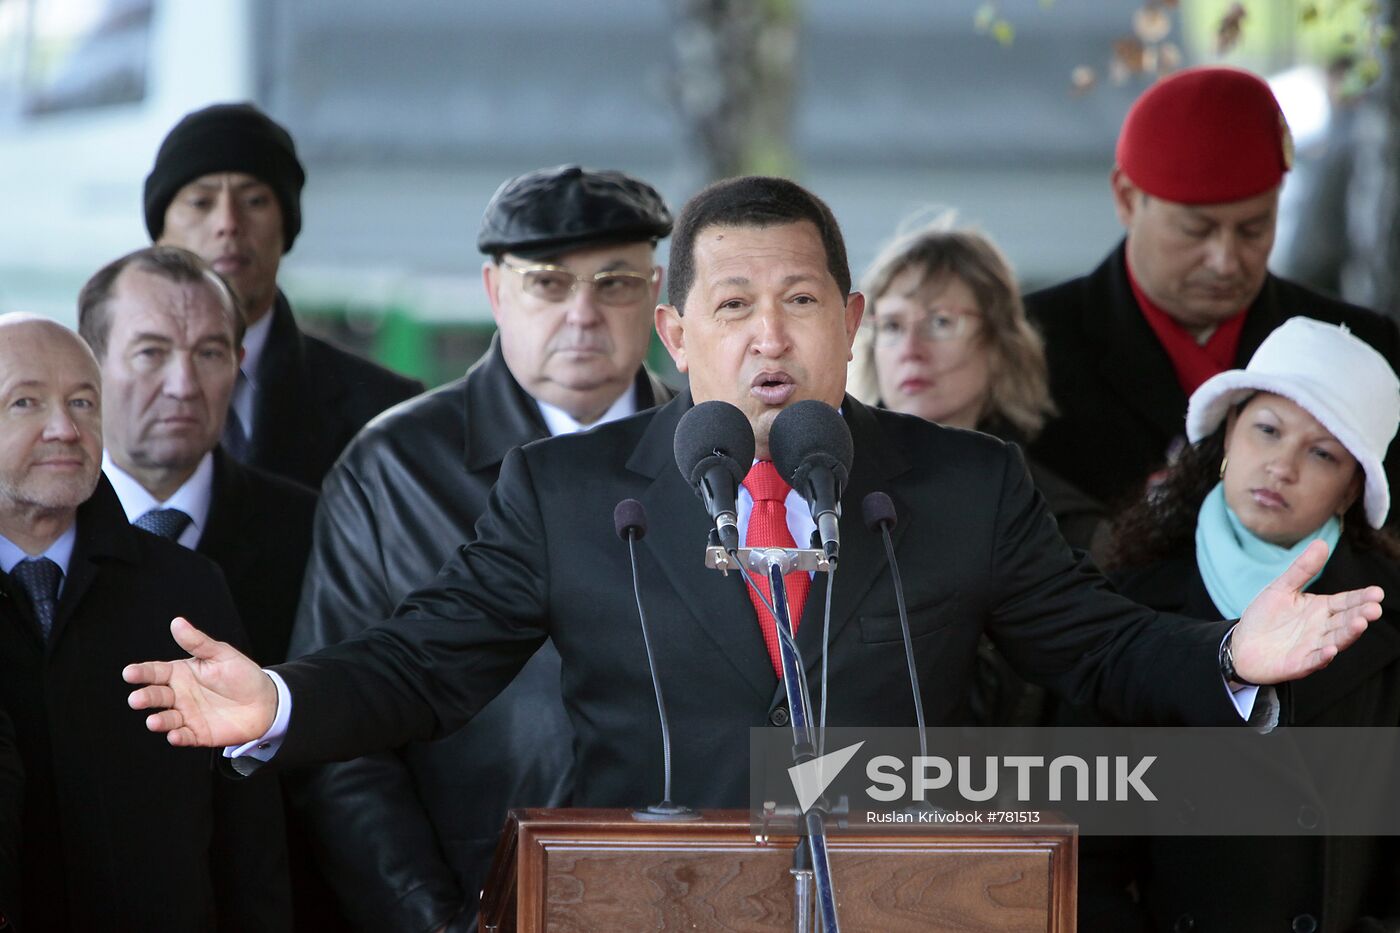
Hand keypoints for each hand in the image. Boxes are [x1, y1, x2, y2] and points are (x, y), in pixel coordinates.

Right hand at [123, 617, 277, 746]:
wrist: (266, 701)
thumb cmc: (241, 675)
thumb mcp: (221, 655)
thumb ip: (198, 643)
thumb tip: (177, 622)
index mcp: (180, 674)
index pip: (155, 672)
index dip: (141, 672)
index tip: (129, 673)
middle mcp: (179, 695)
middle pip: (156, 696)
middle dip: (145, 698)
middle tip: (136, 700)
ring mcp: (187, 715)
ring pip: (166, 719)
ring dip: (159, 721)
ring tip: (154, 721)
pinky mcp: (198, 733)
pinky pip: (185, 736)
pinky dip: (178, 737)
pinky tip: (175, 735)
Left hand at [1234, 539, 1383, 683]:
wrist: (1241, 644)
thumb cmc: (1265, 617)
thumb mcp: (1282, 588)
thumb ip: (1302, 569)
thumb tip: (1320, 542)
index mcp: (1321, 609)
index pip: (1346, 602)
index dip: (1361, 598)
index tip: (1377, 592)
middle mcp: (1322, 628)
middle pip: (1345, 621)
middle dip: (1361, 615)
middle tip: (1374, 609)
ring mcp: (1312, 647)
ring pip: (1335, 640)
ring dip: (1348, 634)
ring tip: (1360, 624)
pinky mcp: (1299, 664)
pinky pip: (1313, 660)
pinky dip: (1323, 656)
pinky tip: (1331, 649)